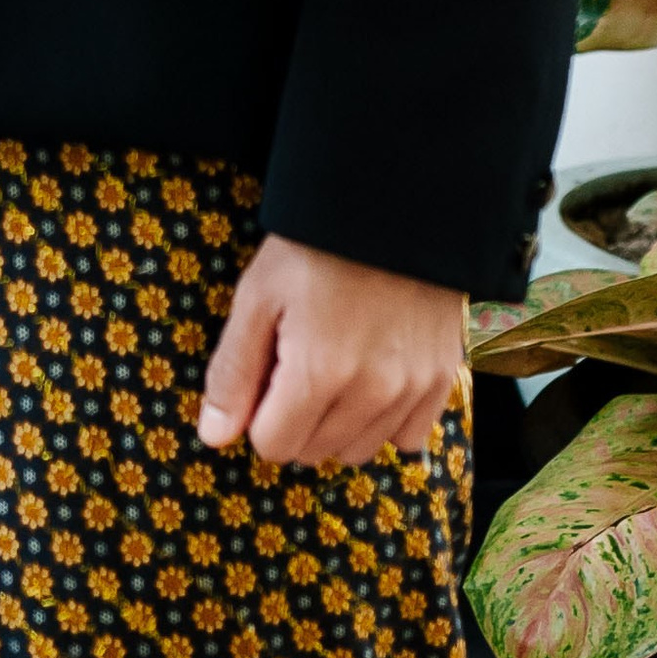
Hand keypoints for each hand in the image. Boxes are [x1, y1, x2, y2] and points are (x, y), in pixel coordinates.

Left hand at [197, 234, 468, 467]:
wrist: (392, 206)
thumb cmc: (314, 247)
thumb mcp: (257, 297)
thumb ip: (234, 373)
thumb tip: (215, 437)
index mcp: (319, 374)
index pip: (274, 446)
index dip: (258, 414)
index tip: (265, 372)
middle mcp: (372, 393)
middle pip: (315, 451)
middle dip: (294, 419)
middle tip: (295, 361)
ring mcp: (413, 390)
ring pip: (360, 451)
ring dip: (337, 425)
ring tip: (333, 366)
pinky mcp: (442, 380)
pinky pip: (408, 438)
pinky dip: (385, 421)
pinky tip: (371, 380)